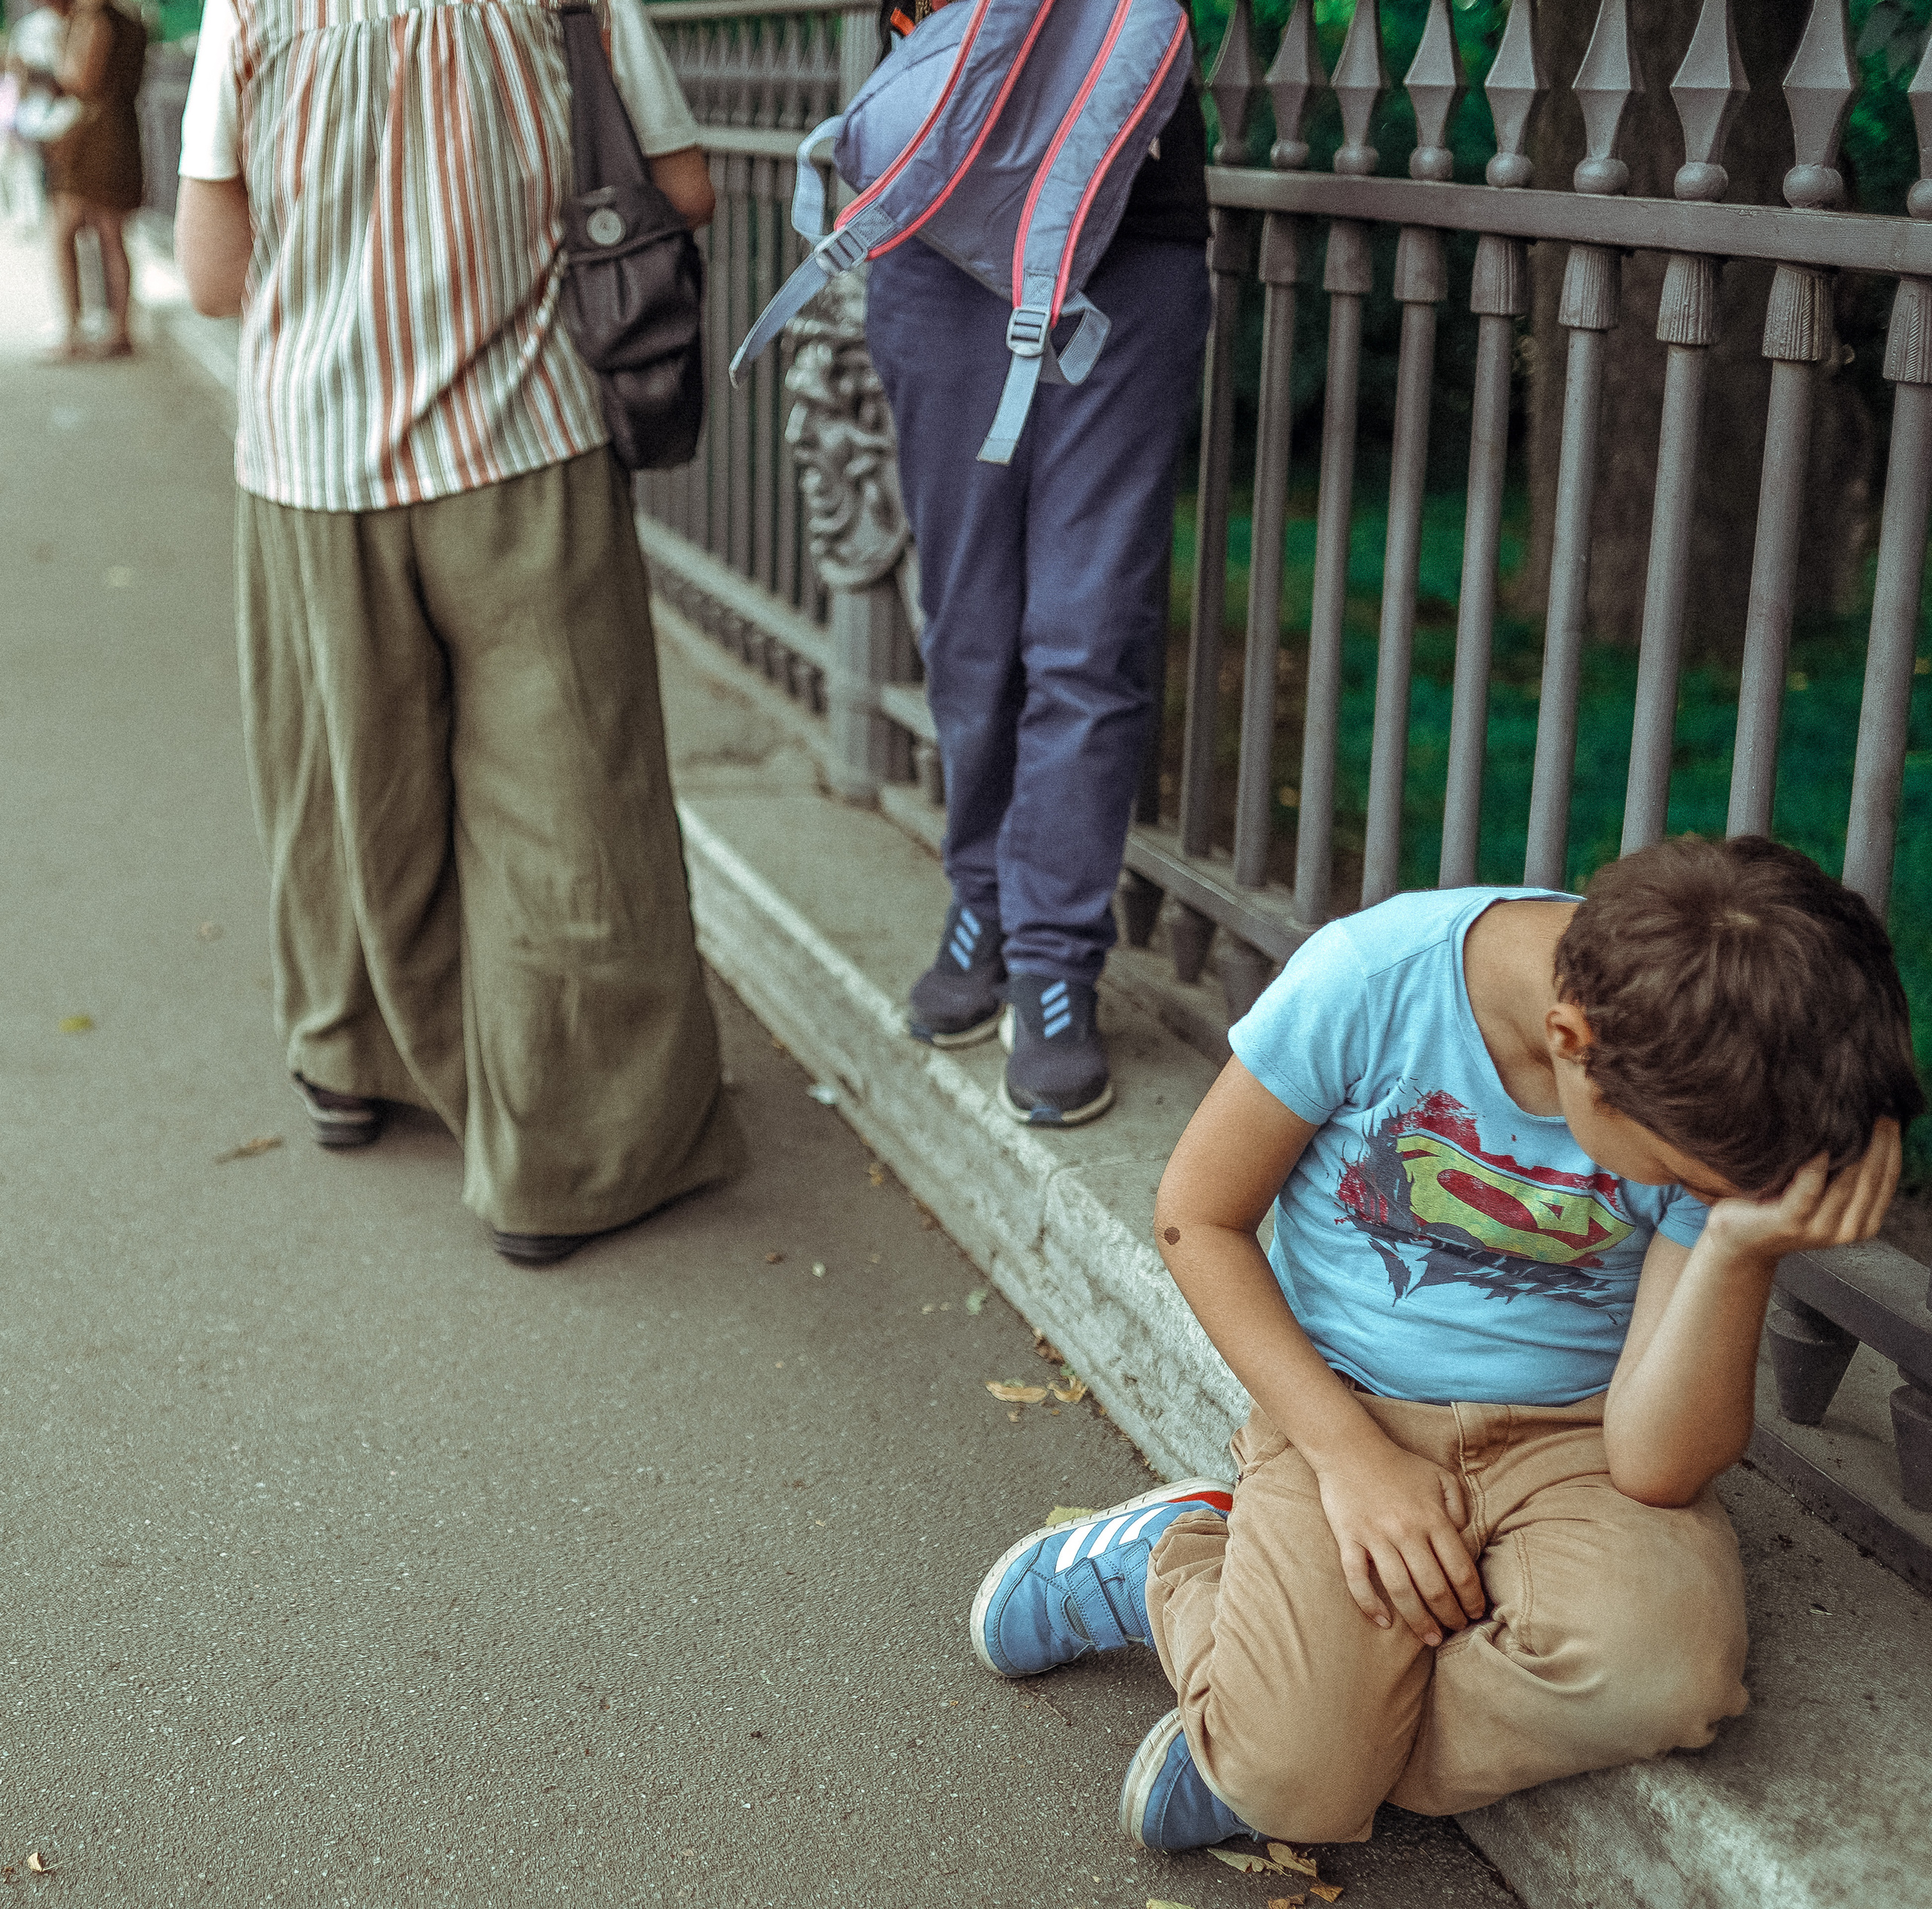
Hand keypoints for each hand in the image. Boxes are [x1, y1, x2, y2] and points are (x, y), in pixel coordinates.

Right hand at [1313, 1434, 1485, 1646]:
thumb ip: (1459, 1508)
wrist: (1349, 1448)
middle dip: (1449, 1616)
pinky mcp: (1349, 1539)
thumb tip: (1464, 1540)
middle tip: (1455, 1631)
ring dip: (1418, 1620)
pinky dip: (1369, 1604)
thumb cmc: (1399, 1465)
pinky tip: (1383, 1622)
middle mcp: (1407, 1531)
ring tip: (1430, 1638)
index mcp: (1433, 1518)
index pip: (1460, 1570)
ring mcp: (1376, 1537)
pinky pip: (1357, 1579)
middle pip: (1434, 1587)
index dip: (1472, 1598)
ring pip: (1401, 1590)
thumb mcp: (1441, 1477)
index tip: (1476, 1614)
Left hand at [1703, 1119, 1901, 1266]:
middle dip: (1878, 1143)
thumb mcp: (1819, 1192)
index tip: (1891, 1116)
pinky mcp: (1789, 1223)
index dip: (1892, 1147)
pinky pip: (1809, 1190)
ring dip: (1853, 1150)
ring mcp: (1818, 1229)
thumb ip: (1843, 1173)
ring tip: (1853, 1118)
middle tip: (1877, 1109)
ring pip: (1847, 1183)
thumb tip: (1863, 1128)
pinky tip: (1820, 1145)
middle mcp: (1846, 1229)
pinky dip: (1816, 1166)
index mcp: (1861, 1222)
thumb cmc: (1777, 1208)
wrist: (1740, 1241)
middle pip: (1872, 1178)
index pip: (1886, 1179)